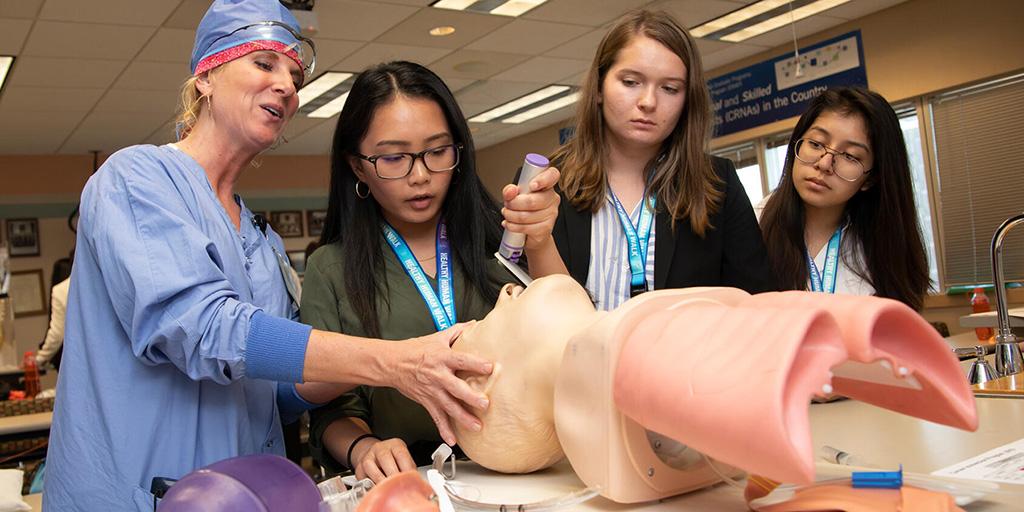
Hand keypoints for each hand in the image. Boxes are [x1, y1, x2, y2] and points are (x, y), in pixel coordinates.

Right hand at [351, 437, 415, 483]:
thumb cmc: (392, 459)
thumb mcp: (403, 459)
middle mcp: (380, 448)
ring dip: (380, 480)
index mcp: (395, 445)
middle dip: (393, 475)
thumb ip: (409, 468)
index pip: (401, 454)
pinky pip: (363, 477)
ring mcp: (368, 456)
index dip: (406, 469)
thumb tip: (417, 482)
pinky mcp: (359, 467)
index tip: (410, 480)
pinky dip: (369, 484)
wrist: (374, 455)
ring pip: (370, 467)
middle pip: (385, 459)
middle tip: (399, 486)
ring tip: (387, 489)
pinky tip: (377, 488)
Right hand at [389, 323, 491, 444]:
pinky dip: (444, 430)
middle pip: (456, 388)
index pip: (461, 360)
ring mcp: (432, 391)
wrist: (392, 363)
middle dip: (470, 397)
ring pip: (449, 406)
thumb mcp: (437, 337)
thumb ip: (457, 331)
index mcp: (442, 358)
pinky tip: (453, 439)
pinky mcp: (426, 402)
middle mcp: (438, 376)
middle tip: (484, 404)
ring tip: (476, 426)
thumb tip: (475, 324)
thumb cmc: (415, 350)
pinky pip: (436, 418)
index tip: (490, 367)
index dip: (475, 363)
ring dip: (463, 418)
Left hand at [501, 166, 560, 249]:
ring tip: (507, 214)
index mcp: (546, 186)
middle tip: (508, 205)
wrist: (531, 232)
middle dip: (513, 204)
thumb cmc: (525, 210)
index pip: (552, 175)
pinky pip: (526, 228)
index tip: (531, 185)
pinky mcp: (546, 229)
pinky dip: (513, 226)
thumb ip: (510, 191)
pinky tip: (510, 224)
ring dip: (510, 216)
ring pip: (526, 216)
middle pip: (532, 201)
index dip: (542, 180)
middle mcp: (552, 199)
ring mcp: (551, 214)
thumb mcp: (515, 196)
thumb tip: (510, 191)